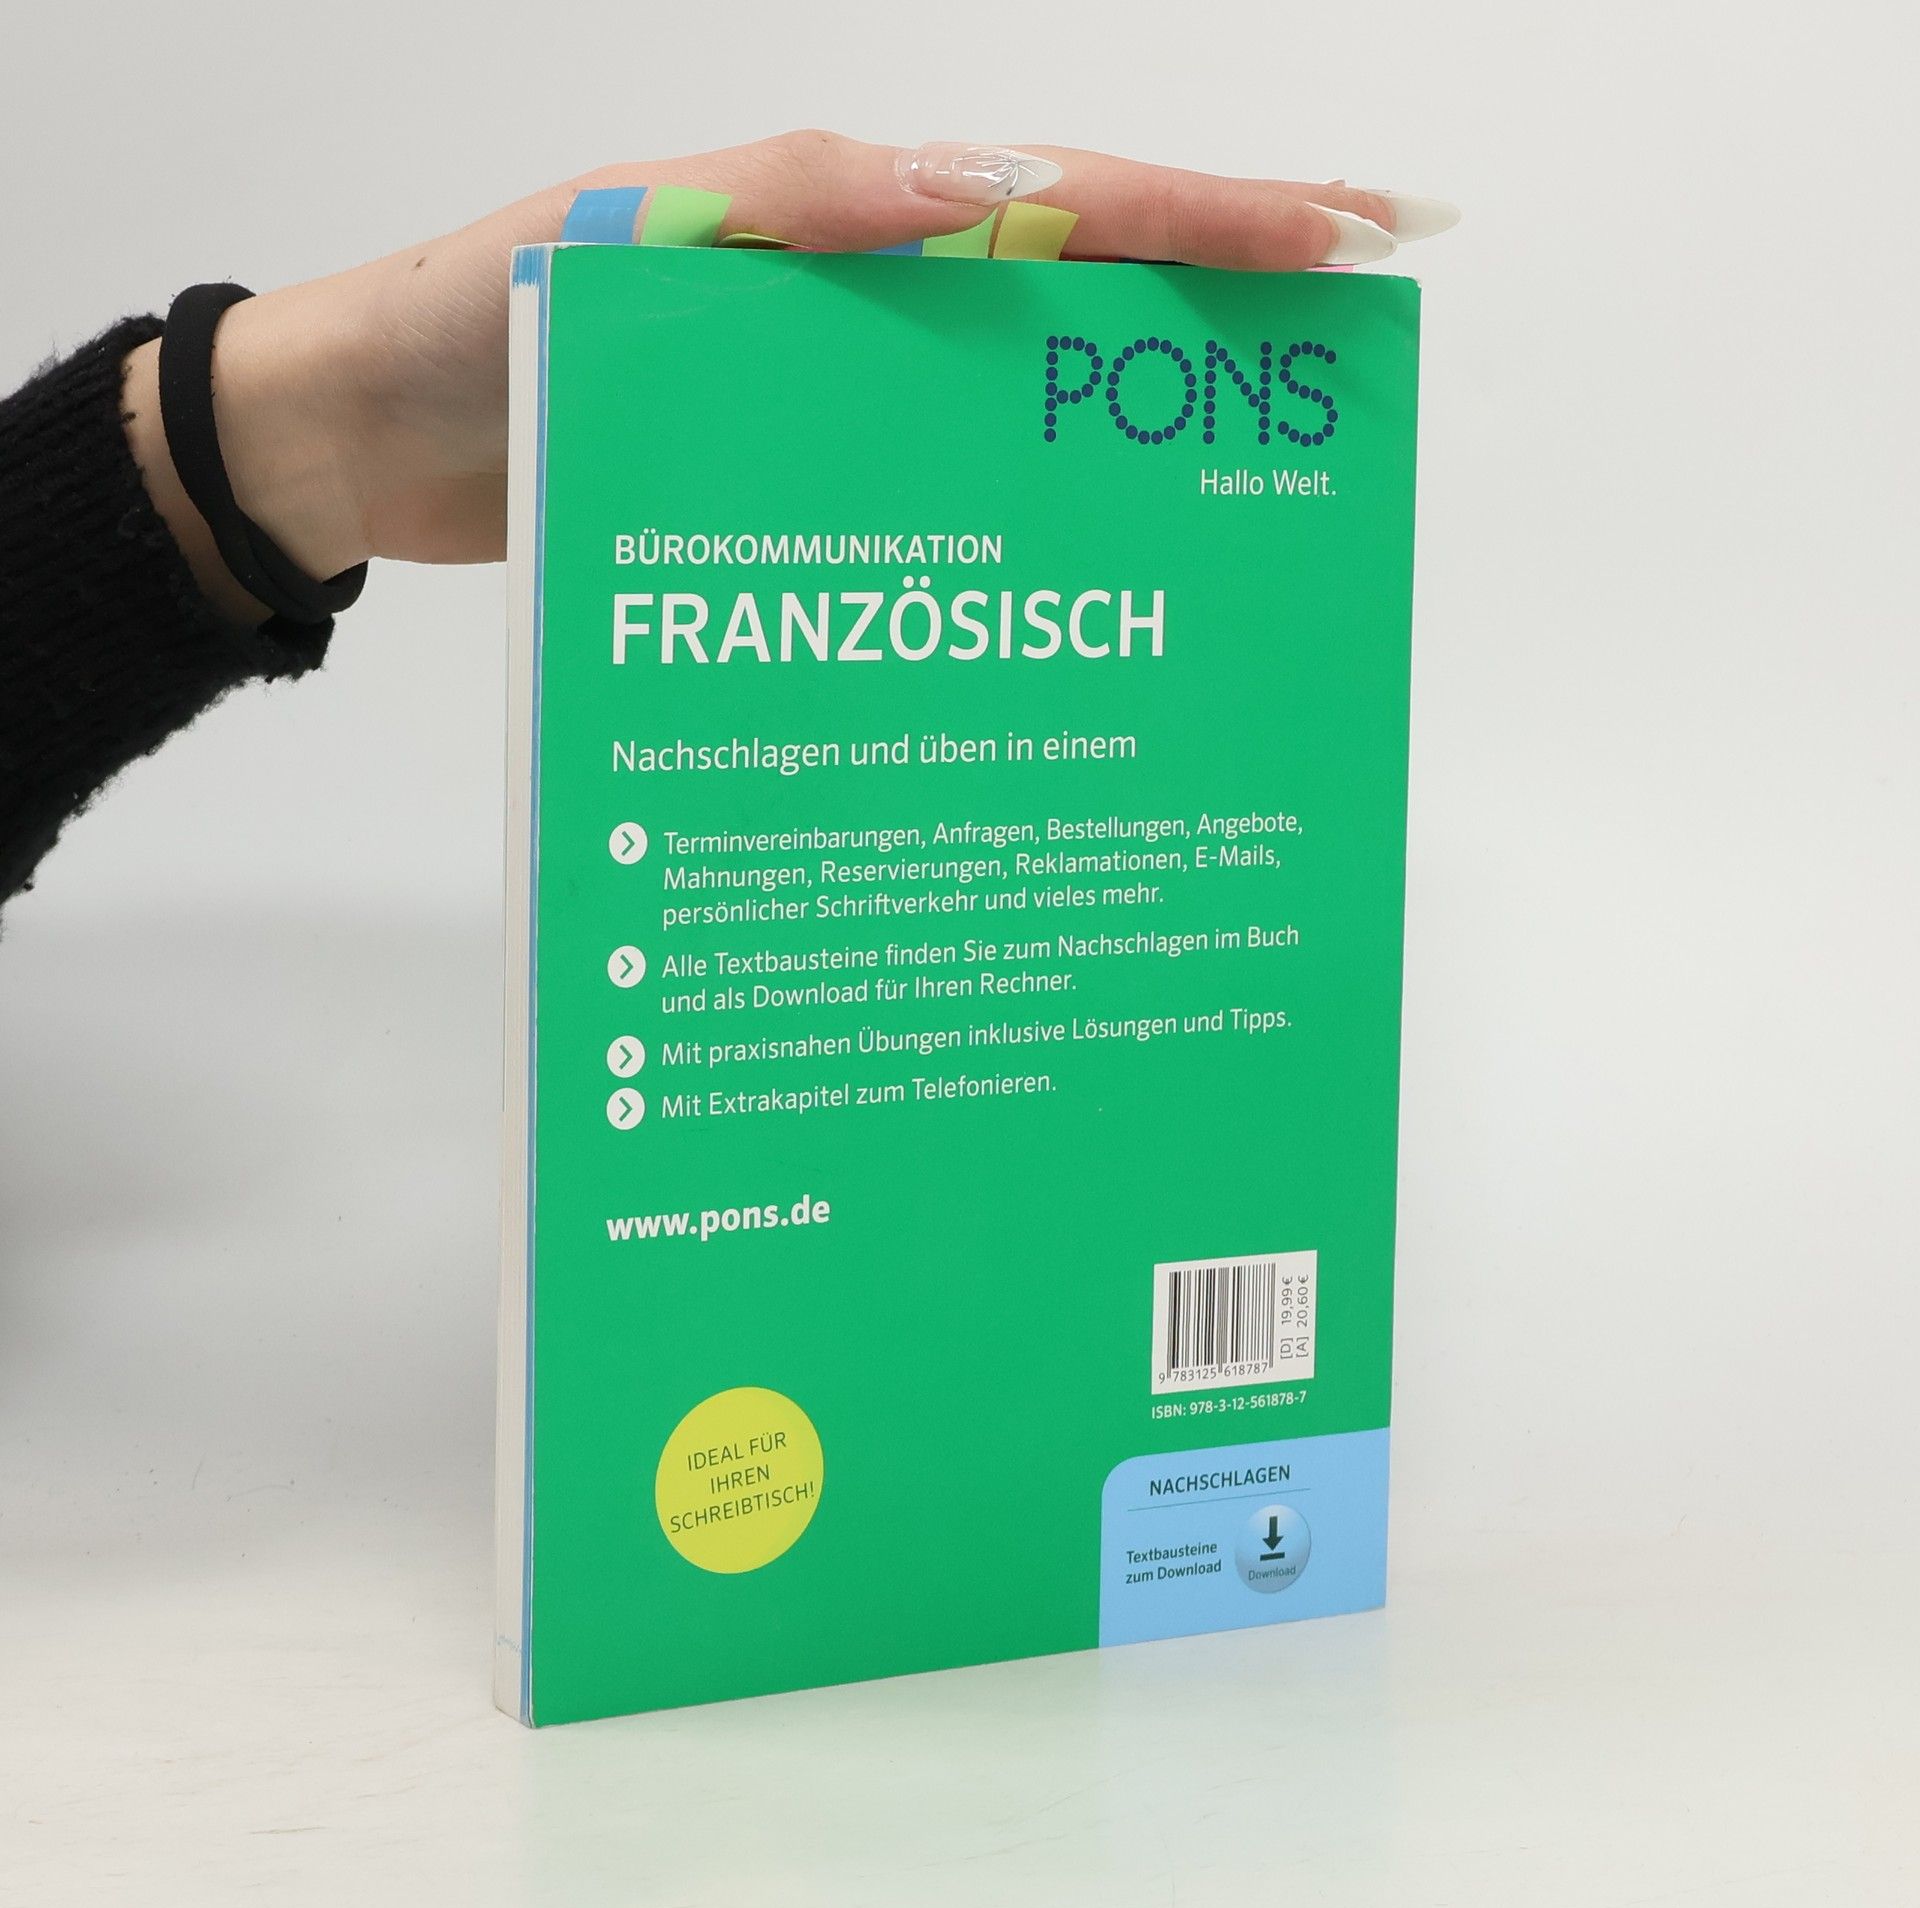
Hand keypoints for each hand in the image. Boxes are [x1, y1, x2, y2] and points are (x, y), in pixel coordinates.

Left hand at [121, 132, 1456, 625]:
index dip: (1208, 216)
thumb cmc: (483, 318)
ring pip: (1021, 412)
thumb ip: (805, 209)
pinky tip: (1079, 583)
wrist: (370, 443)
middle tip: (1353, 347)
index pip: (1062, 200)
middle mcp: (867, 309)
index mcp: (847, 222)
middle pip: (1076, 301)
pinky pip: (935, 500)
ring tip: (1256, 490)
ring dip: (1138, 440)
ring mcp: (844, 407)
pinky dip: (1017, 529)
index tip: (1349, 234)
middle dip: (1220, 312)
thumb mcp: (634, 236)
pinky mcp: (809, 497)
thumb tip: (998, 191)